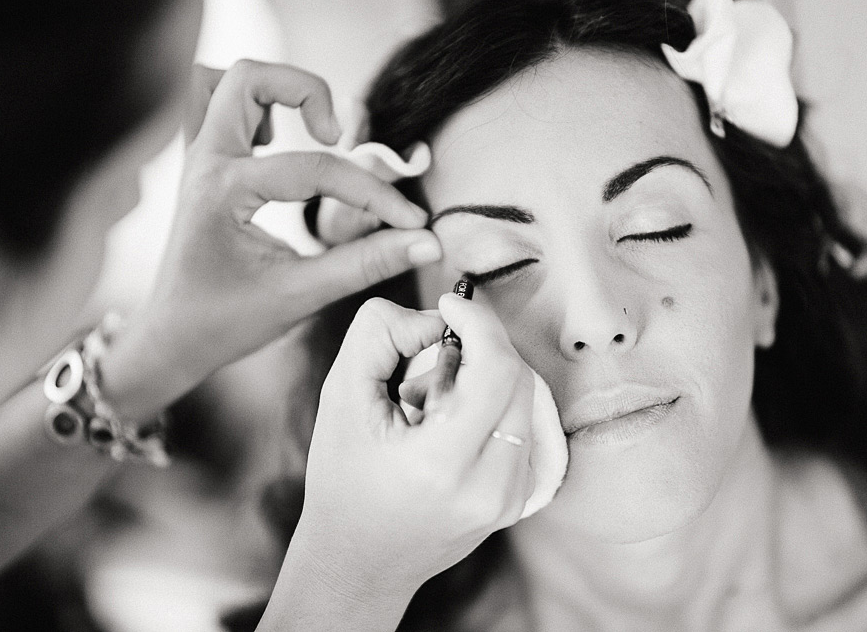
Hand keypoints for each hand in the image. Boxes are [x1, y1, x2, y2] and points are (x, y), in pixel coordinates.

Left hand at [104, 61, 440, 413]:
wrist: (172, 338)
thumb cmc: (226, 321)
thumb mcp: (301, 295)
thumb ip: (366, 263)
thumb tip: (426, 242)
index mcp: (223, 193)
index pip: (315, 169)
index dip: (373, 193)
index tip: (412, 220)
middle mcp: (205, 164)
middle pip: (250, 78)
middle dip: (306, 92)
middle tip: (336, 138)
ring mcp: (198, 160)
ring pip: (224, 81)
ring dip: (272, 93)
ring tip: (304, 134)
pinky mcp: (202, 165)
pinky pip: (215, 105)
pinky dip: (251, 109)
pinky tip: (276, 145)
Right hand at [291, 294, 534, 599]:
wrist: (359, 562)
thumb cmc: (343, 479)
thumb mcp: (340, 396)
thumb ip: (381, 335)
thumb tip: (438, 318)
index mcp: (441, 464)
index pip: (496, 370)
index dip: (479, 322)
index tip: (450, 303)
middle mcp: (488, 488)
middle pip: (519, 378)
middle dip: (480, 345)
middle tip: (432, 353)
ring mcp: (509, 499)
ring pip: (527, 399)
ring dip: (487, 374)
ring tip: (432, 396)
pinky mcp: (517, 501)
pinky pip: (524, 426)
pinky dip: (493, 403)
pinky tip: (449, 421)